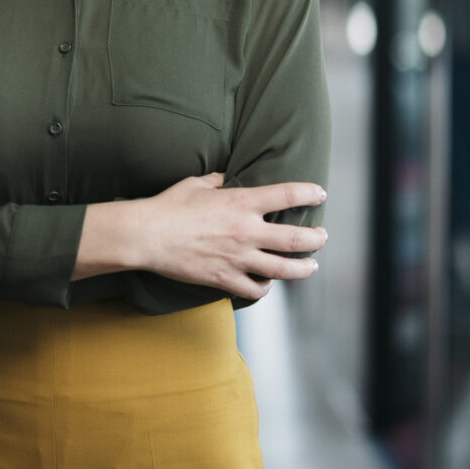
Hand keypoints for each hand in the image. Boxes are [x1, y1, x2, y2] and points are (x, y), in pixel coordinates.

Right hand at [82, 173, 326, 301]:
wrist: (147, 235)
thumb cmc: (169, 206)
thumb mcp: (197, 183)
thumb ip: (219, 181)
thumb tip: (227, 178)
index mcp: (242, 202)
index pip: (288, 194)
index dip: (309, 193)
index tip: (319, 194)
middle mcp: (247, 231)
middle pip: (297, 239)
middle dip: (317, 239)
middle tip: (322, 237)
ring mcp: (238, 258)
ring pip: (284, 269)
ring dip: (303, 268)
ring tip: (311, 266)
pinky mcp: (225, 278)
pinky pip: (255, 290)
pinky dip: (265, 288)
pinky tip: (267, 284)